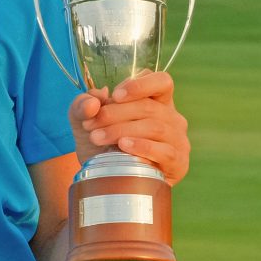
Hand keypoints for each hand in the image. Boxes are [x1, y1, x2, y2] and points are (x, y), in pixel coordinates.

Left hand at [68, 71, 190, 185]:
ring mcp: (178, 140)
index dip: (140, 85)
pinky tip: (124, 146)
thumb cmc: (101, 143)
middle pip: (149, 107)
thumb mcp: (85, 120)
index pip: (162, 82)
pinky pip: (164, 151)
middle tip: (90, 124)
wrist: (106, 178)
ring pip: (155, 127)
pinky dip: (142, 147)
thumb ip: (83, 105)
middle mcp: (172, 118)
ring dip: (122, 130)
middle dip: (115, 113)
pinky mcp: (178, 162)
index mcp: (157, 101)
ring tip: (97, 138)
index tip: (114, 96)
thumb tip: (93, 102)